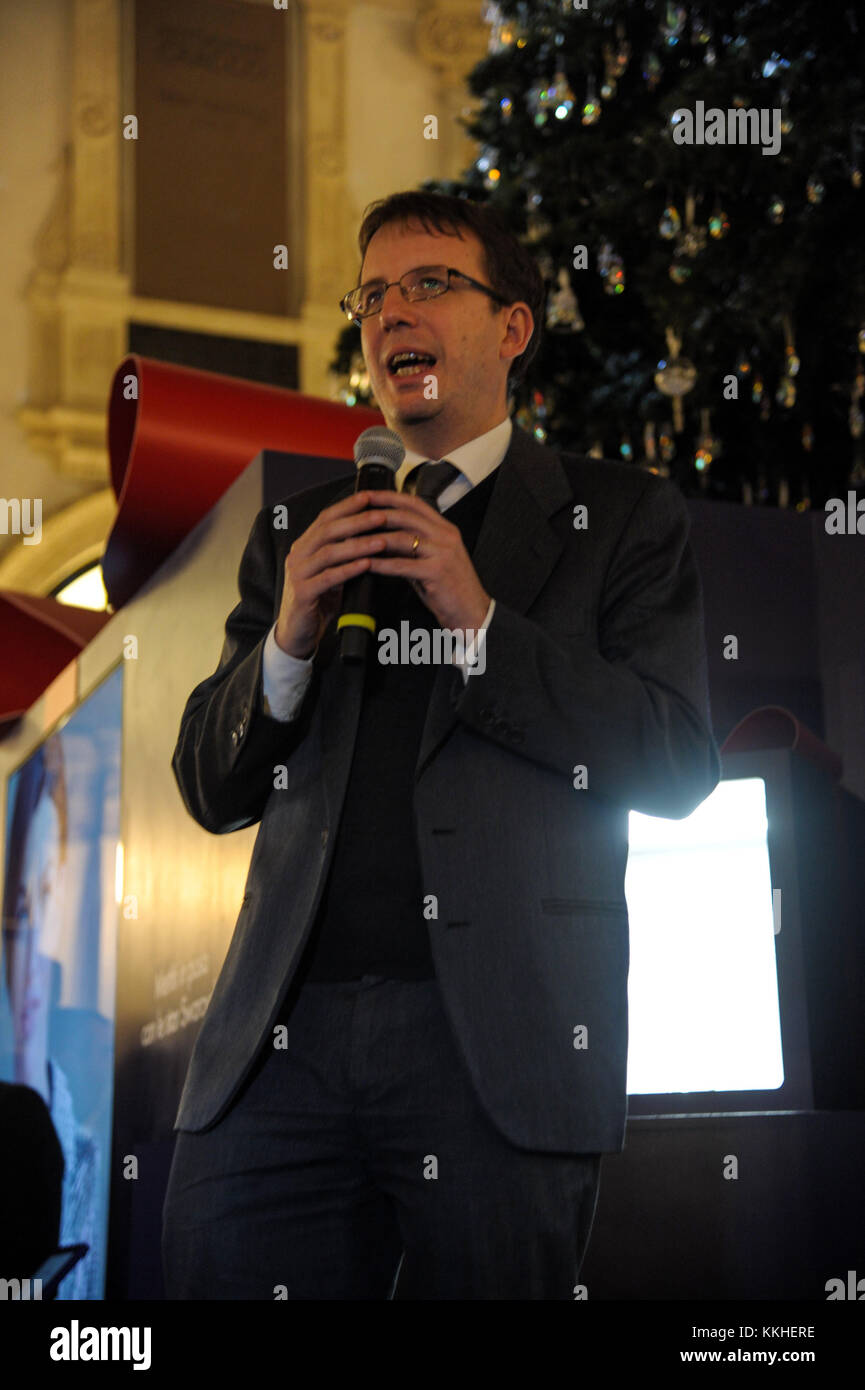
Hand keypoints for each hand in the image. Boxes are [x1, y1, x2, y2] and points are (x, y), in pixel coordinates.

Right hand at [274, 491, 390, 657]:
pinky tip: (366, 565)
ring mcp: (297, 574)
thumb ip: (343, 555)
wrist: (296, 633)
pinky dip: (349, 570)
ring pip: (329, 553)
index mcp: (304, 546)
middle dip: (356, 521)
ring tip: (381, 541)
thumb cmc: (318, 601)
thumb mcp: (330, 572)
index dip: (347, 506)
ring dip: (357, 545)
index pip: (325, 518)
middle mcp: (298, 555)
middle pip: (327, 531)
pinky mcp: (302, 594)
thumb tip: (371, 534)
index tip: (370, 497)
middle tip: (381, 516)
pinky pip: (328, 578)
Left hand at [363, 489, 490, 632]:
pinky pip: (402, 564)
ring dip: (374, 539)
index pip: (415, 504)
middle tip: (354, 514)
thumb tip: (386, 539)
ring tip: (354, 541)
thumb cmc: (452, 588)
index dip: (389, 497)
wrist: (473, 612)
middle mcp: (446, 536)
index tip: (368, 495)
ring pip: (402, 538)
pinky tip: (367, 564)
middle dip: (376, 513)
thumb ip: (415, 547)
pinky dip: (382, 564)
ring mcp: (443, 553)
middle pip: (406, 516)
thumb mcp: (435, 560)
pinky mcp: (437, 572)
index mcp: (446, 529)